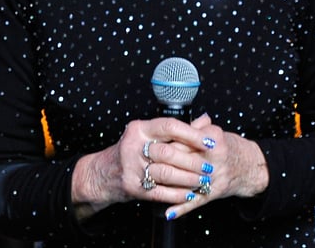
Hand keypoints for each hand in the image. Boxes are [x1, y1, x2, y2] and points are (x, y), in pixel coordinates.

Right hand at [71, 114, 266, 221]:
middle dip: (193, 161)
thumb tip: (205, 120)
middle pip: (169, 152)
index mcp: (138, 129)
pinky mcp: (132, 186)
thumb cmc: (131, 152)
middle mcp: (132, 145)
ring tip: (203, 182)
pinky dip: (178, 194)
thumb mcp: (148, 135)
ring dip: (189, 179)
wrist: (104, 173)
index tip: (209, 142)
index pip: (168, 126)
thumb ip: (177, 130)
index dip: (191, 134)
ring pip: (166, 173)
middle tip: (210, 168)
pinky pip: (161, 192)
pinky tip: (190, 194)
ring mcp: (131, 166)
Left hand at [159, 114, 268, 220]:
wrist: (247, 166)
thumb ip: (192, 126)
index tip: (150, 144)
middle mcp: (213, 160)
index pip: (181, 141)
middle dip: (162, 161)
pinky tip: (168, 212)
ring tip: (149, 180)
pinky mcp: (212, 194)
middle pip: (181, 161)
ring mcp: (213, 178)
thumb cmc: (224, 147)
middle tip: (145, 160)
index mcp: (211, 141)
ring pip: (185, 182)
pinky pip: (195, 202)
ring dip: (167, 183)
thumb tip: (171, 123)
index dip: (163, 143)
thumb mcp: (211, 131)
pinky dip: (181, 207)